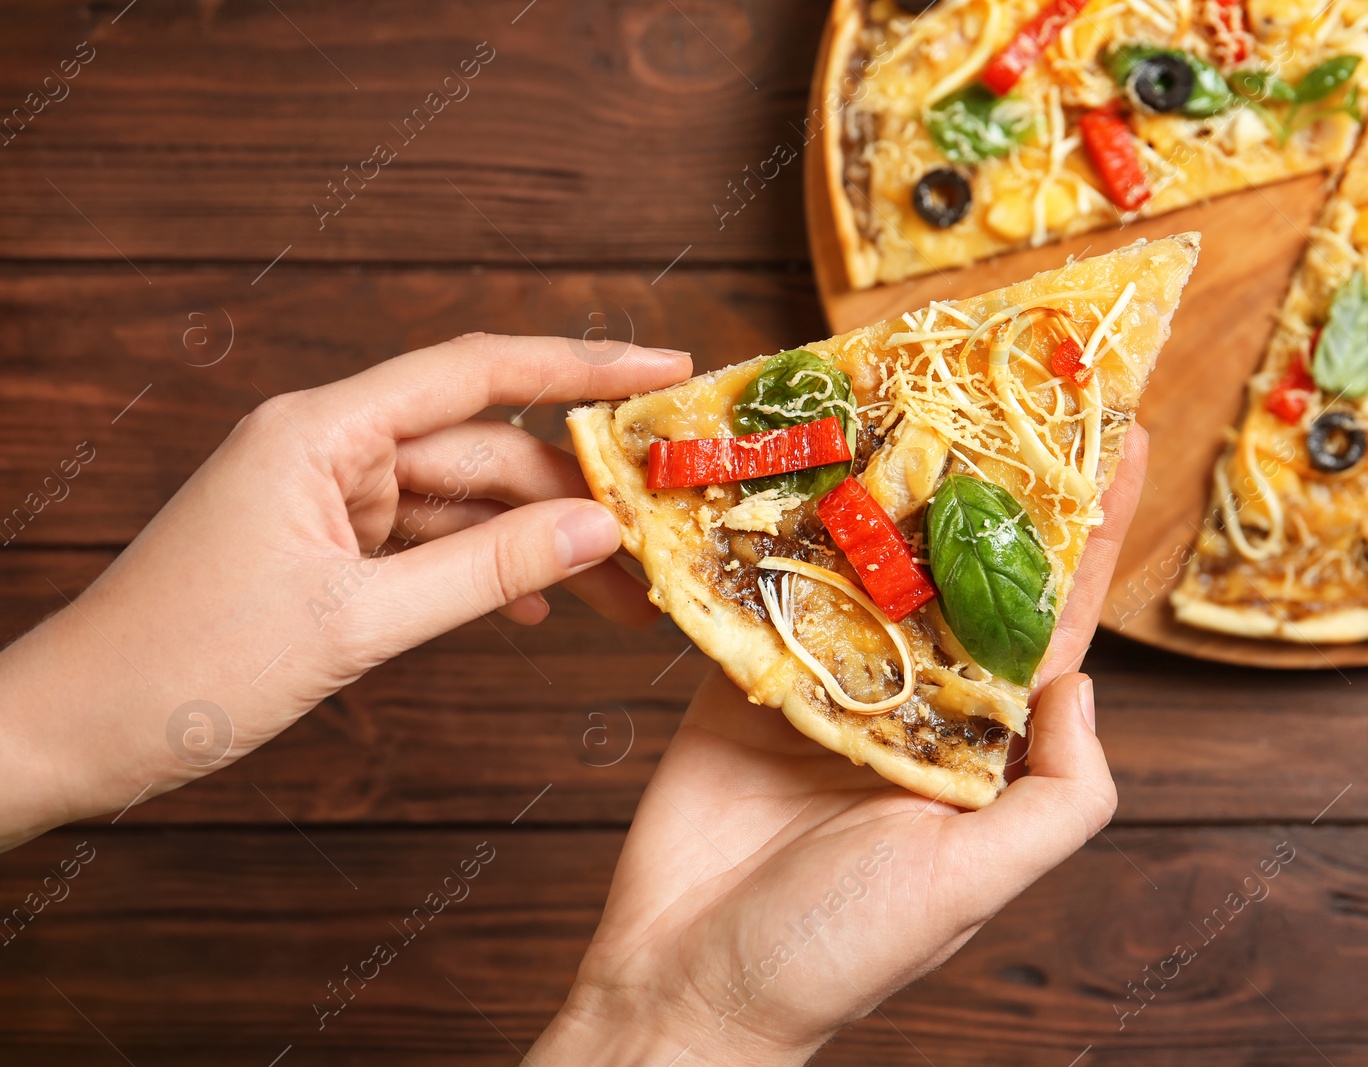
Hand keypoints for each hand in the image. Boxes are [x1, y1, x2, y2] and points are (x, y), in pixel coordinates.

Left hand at [0, 334, 691, 848]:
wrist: (76, 732)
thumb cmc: (187, 668)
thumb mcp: (355, 623)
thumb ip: (484, 570)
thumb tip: (598, 530)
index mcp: (320, 431)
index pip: (476, 370)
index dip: (583, 363)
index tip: (669, 368)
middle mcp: (329, 448)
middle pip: (484, 447)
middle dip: (573, 497)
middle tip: (657, 545)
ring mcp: (329, 498)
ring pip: (465, 502)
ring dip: (537, 545)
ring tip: (617, 599)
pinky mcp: (328, 547)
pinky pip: (430, 543)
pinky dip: (483, 570)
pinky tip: (535, 607)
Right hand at [529, 428, 1147, 1064]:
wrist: (687, 982)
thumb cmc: (835, 952)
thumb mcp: (973, 885)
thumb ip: (1056, 796)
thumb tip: (1086, 686)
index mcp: (983, 739)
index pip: (1052, 611)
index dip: (1093, 522)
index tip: (1124, 430)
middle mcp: (918, 695)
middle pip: (963, 562)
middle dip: (992, 474)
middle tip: (1010, 372)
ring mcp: (833, 677)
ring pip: (871, 558)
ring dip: (889, 478)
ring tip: (908, 382)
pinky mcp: (751, 671)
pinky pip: (774, 582)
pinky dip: (784, 521)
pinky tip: (800, 452)